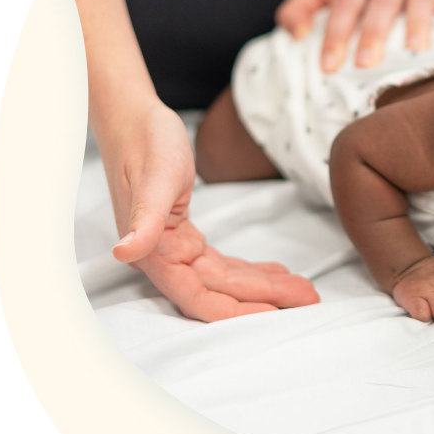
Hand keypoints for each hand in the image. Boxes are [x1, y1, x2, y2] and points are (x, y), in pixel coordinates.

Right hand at [101, 99, 318, 320]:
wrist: (133, 120)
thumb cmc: (144, 142)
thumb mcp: (155, 177)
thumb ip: (144, 219)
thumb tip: (125, 251)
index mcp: (153, 252)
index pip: (198, 297)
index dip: (236, 311)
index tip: (274, 314)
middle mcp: (163, 259)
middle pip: (220, 292)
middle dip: (265, 298)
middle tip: (308, 297)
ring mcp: (174, 250)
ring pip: (225, 280)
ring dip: (264, 286)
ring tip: (302, 288)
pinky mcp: (184, 237)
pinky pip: (221, 264)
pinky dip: (249, 270)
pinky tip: (276, 273)